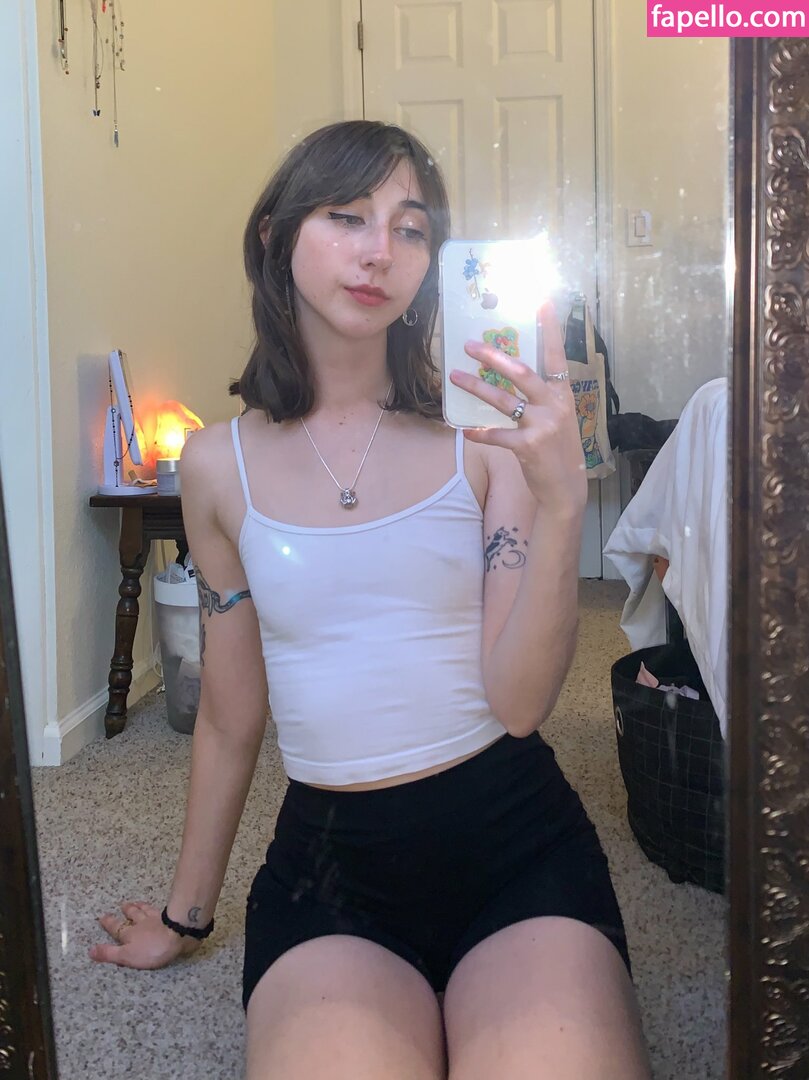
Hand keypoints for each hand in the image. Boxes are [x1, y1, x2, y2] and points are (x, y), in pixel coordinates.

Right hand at [89, 901, 201, 969]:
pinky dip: (155, 908)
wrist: (178, 934)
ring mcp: (156, 919)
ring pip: (145, 911)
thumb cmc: (151, 949)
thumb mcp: (126, 956)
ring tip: (136, 903)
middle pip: (132, 915)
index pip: (116, 928)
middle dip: (126, 911)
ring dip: (140, 907)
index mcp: (130, 934)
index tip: (102, 917)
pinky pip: (159, 911)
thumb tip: (90, 951)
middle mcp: (141, 924)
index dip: (109, 923)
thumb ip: (109, 953)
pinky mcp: (170, 918)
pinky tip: (157, 907)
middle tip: (122, 905)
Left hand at [449, 300, 586, 515]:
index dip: (550, 327)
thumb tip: (511, 371)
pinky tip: (465, 430)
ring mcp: (542, 426)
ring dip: (476, 388)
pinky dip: (479, 432)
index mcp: (563, 394)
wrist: (566, 488)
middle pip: (521, 372)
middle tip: (469, 345)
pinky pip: (497, 435)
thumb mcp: (557, 417)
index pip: (556, 354)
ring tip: (455, 378)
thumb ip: (541, 396)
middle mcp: (554, 405)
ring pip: (503, 400)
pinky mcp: (529, 447)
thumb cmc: (557, 449)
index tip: (541, 301)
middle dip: (493, 356)